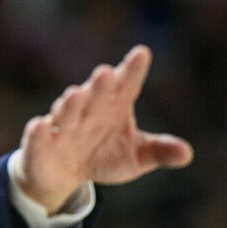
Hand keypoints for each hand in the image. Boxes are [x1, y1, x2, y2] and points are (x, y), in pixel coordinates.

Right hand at [13, 45, 193, 214]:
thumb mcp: (136, 157)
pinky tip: (40, 125)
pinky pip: (39, 135)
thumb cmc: (104, 156)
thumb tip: (187, 154)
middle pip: (95, 94)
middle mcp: (88, 109)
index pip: (126, 85)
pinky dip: (39, 130)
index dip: (132, 70)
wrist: (64, 173)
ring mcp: (63, 124)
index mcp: (114, 106)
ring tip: (75, 95)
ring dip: (70, 104)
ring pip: (66, 111)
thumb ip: (159, 151)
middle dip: (99, 85)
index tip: (141, 54)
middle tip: (105, 72)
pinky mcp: (41, 142)